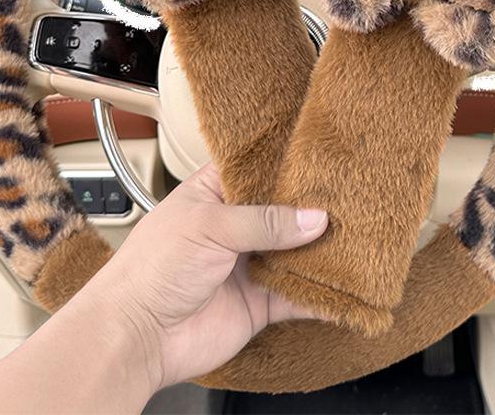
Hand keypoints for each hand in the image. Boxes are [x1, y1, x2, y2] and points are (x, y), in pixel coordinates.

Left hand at [86, 163, 327, 390]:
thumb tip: (314, 218)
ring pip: (295, 253)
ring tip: (358, 237)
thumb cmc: (152, 268)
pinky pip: (297, 296)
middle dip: (313, 209)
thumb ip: (264, 221)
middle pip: (283, 212)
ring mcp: (247, 264)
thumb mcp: (209, 227)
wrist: (136, 336)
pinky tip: (347, 286)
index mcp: (213, 193)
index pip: (256, 170)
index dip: (287, 165)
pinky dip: (321, 294)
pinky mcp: (258, 302)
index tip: (323, 159)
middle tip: (351, 199)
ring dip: (322, 250)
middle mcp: (234, 226)